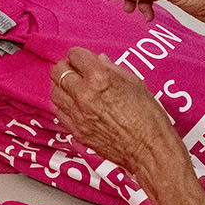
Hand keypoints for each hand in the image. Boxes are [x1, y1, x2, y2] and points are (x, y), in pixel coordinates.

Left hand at [50, 46, 180, 179]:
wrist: (149, 149)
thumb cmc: (149, 116)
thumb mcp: (135, 83)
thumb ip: (113, 68)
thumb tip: (99, 59)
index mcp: (100, 78)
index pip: (75, 55)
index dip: (80, 55)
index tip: (84, 59)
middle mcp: (84, 94)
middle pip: (59, 71)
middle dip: (67, 67)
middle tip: (76, 70)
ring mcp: (78, 114)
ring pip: (55, 91)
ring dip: (62, 86)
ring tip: (73, 87)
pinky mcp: (76, 130)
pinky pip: (59, 112)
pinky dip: (63, 105)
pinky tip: (74, 105)